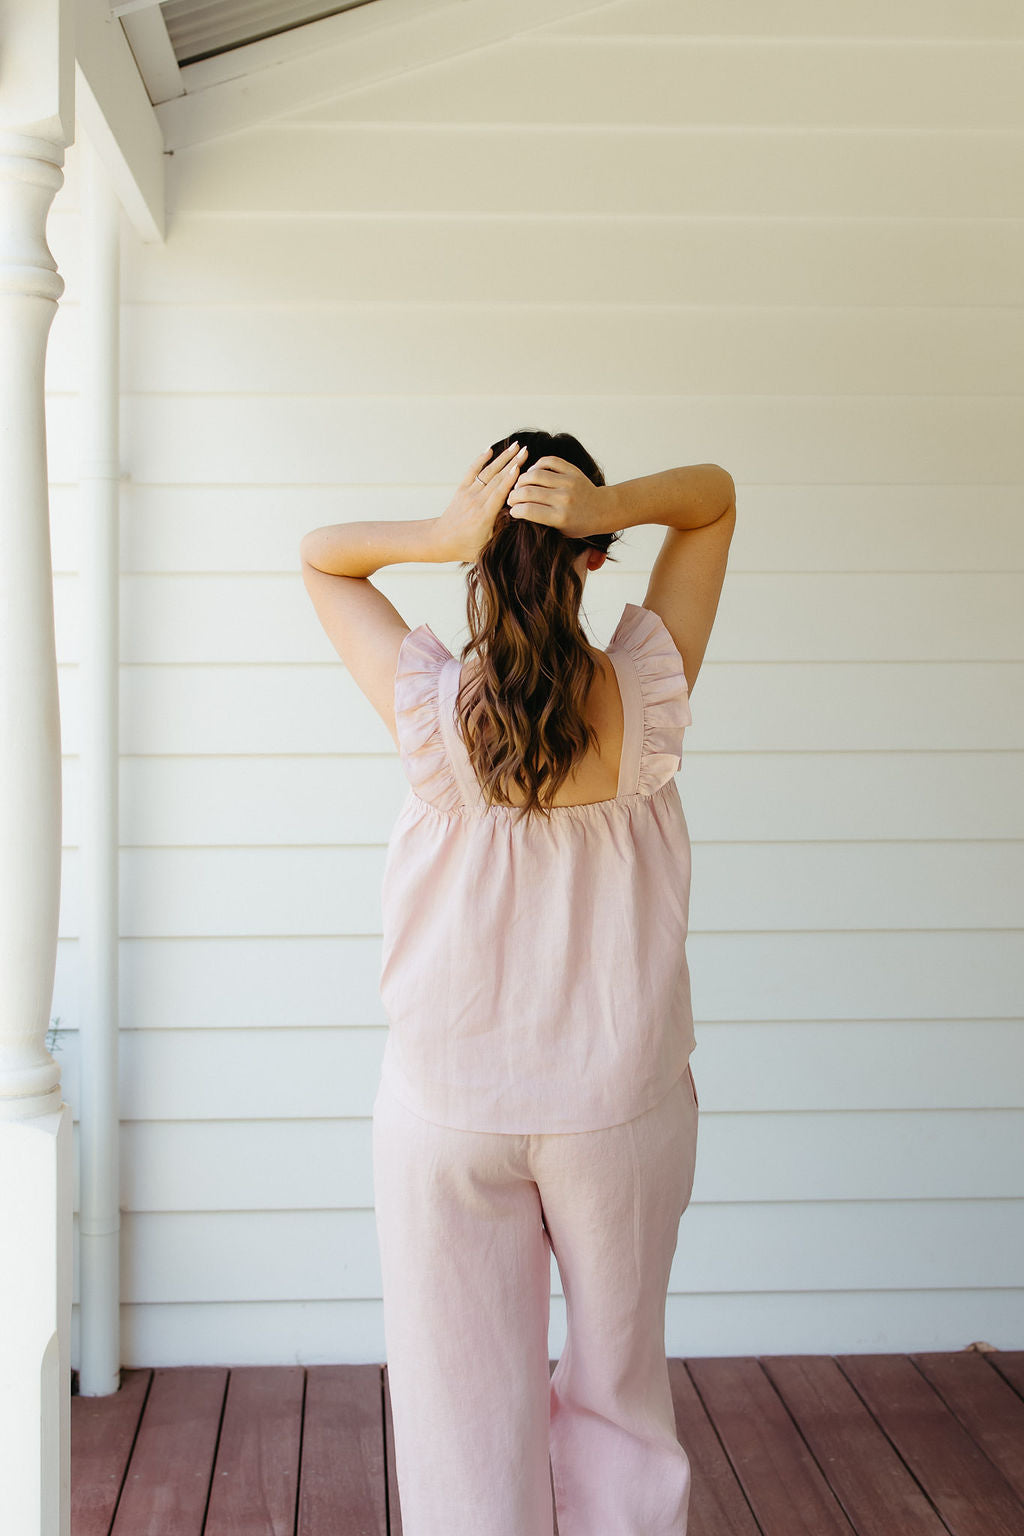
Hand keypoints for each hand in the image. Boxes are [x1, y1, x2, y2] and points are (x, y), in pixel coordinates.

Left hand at [434, 443, 528, 562]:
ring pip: (487, 471)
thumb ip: (502, 531)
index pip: (500, 492)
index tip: (520, 465)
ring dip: (502, 457)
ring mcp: (468, 493)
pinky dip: (481, 459)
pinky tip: (490, 449)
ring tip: (516, 446)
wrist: (440, 541)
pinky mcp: (462, 489)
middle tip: (526, 449)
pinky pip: (472, 471)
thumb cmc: (466, 547)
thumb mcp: (487, 546)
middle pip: (497, 478)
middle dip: (512, 462)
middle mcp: (475, 501)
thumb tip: (518, 517)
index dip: (510, 478)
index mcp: (484, 515)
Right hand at [506, 457, 611, 539]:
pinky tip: (533, 473)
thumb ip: (541, 522)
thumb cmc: (579, 524)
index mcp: (560, 517)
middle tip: (512, 498)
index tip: (512, 510)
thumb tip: (516, 510)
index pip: (528, 510)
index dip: (515, 509)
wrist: (603, 510)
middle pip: (528, 492)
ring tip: (520, 485)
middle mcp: (564, 499)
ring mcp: (569, 483)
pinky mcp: (572, 471)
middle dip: (514, 495)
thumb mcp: (560, 531)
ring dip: (522, 479)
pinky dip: (537, 465)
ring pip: (535, 474)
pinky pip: (549, 461)